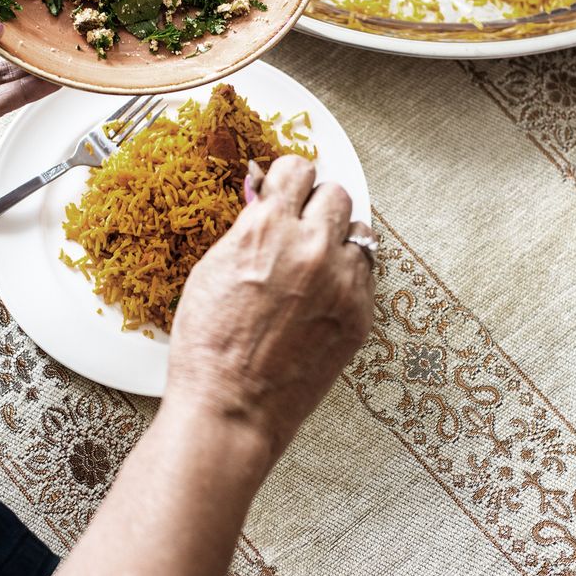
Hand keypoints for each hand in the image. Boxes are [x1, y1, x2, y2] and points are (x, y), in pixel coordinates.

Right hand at [162, 154, 375, 468]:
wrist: (231, 407)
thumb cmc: (209, 347)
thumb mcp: (212, 270)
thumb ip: (248, 230)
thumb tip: (266, 202)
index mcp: (267, 228)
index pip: (299, 169)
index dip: (291, 181)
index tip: (289, 190)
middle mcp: (311, 246)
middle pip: (336, 195)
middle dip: (318, 207)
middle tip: (303, 227)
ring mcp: (342, 282)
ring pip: (359, 233)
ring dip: (338, 242)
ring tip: (315, 267)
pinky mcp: (360, 314)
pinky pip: (366, 275)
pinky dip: (348, 278)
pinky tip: (323, 296)